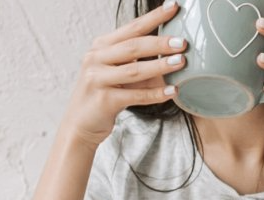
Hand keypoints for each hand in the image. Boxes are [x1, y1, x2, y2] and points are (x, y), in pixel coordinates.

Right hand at [60, 1, 188, 147]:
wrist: (80, 124)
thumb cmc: (104, 94)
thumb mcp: (117, 72)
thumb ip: (139, 62)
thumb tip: (174, 55)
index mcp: (101, 46)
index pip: (132, 28)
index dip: (154, 17)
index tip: (174, 7)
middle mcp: (96, 58)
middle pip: (133, 46)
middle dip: (160, 43)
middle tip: (182, 42)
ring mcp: (97, 79)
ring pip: (134, 70)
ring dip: (160, 66)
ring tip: (181, 62)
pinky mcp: (104, 100)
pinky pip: (135, 95)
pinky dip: (155, 94)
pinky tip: (171, 91)